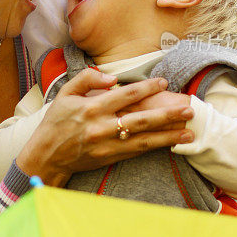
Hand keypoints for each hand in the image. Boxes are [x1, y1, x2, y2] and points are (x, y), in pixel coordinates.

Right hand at [16, 69, 194, 187]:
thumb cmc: (56, 122)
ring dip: (169, 135)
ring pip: (144, 140)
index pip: (126, 95)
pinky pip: (137, 151)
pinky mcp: (110, 158)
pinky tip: (172, 143)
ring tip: (190, 131)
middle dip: (167, 114)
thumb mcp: (65, 93)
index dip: (147, 88)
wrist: (46, 155)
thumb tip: (112, 78)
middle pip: (141, 119)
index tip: (163, 82)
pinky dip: (156, 147)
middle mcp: (102, 127)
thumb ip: (87, 79)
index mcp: (92, 107)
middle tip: (188, 109)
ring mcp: (108, 145)